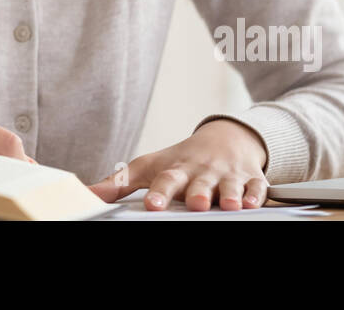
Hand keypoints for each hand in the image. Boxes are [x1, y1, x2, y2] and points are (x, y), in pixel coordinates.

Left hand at [87, 119, 268, 210]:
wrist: (224, 138)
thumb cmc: (182, 159)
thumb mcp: (150, 166)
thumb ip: (119, 183)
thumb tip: (87, 195)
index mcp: (176, 170)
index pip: (165, 180)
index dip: (159, 192)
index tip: (152, 204)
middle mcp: (202, 173)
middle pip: (199, 184)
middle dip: (198, 193)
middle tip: (196, 203)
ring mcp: (227, 175)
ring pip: (229, 186)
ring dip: (229, 195)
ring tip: (228, 205)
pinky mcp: (250, 179)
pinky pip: (256, 188)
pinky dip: (255, 195)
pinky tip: (252, 202)